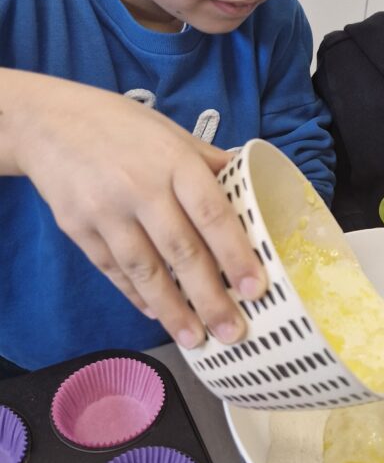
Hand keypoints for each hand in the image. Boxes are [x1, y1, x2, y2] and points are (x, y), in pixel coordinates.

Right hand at [9, 73, 265, 347]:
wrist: (49, 122)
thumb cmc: (122, 127)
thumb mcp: (172, 133)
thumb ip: (209, 164)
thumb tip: (249, 190)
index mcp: (174, 162)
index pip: (212, 214)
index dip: (235, 254)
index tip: (254, 289)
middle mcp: (140, 188)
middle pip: (181, 252)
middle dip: (210, 298)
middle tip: (233, 332)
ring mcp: (106, 211)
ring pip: (145, 270)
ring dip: (173, 310)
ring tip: (196, 339)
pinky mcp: (77, 228)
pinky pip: (112, 270)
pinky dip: (136, 294)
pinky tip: (156, 313)